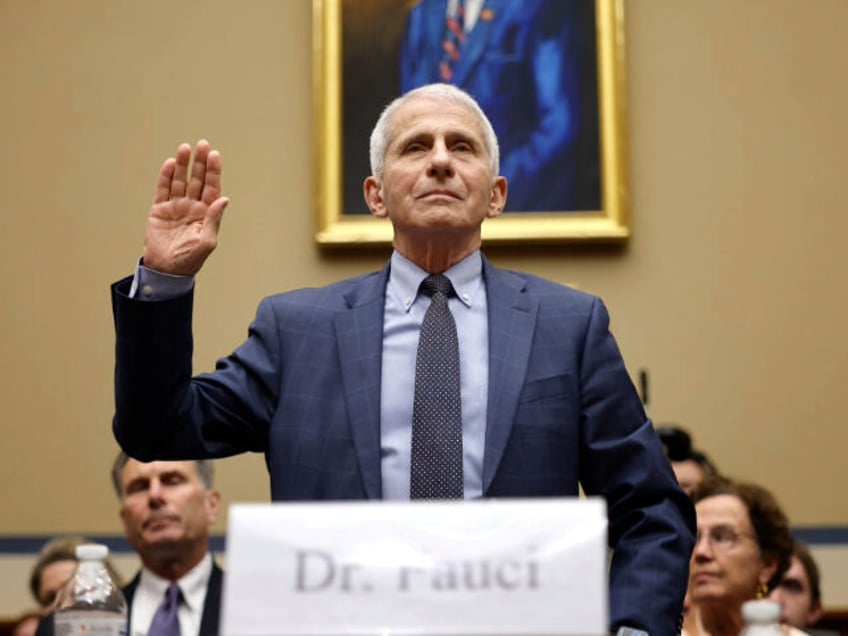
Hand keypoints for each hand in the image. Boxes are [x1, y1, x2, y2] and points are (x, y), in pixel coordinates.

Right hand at [143, 139, 228, 275]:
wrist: (166, 269)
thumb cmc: (190, 259)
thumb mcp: (206, 241)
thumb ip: (214, 220)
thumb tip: (224, 199)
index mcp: (206, 214)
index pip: (212, 188)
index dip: (213, 171)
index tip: (214, 155)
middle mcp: (192, 206)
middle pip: (197, 180)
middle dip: (200, 163)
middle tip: (202, 144)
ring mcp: (176, 206)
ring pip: (180, 181)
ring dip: (183, 165)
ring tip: (185, 148)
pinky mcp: (159, 209)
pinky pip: (163, 189)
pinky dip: (166, 176)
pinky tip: (171, 163)